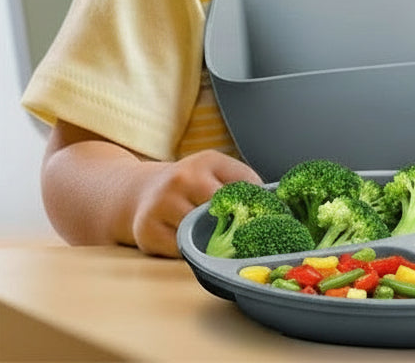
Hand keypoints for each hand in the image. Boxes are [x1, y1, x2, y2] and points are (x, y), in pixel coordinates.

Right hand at [129, 150, 260, 256]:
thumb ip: (242, 182)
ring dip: (214, 242)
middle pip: (222, 209)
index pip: (244, 183)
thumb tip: (274, 203)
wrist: (140, 191)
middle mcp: (183, 178)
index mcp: (208, 161)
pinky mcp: (148, 231)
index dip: (259, 204)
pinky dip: (191, 254)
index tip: (272, 219)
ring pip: (201, 231)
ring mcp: (163, 204)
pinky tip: (197, 249)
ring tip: (223, 246)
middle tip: (250, 239)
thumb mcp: (214, 170)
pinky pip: (180, 250)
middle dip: (237, 224)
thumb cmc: (188, 184)